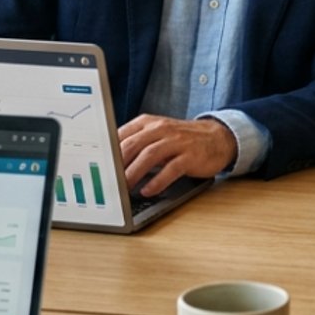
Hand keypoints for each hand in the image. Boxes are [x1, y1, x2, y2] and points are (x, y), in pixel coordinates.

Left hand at [116, 115, 238, 195]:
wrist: (217, 137)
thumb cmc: (181, 140)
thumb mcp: (156, 135)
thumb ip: (135, 143)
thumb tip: (109, 162)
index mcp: (148, 123)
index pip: (121, 135)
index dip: (108, 152)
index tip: (97, 167)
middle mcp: (161, 129)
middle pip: (133, 145)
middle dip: (118, 164)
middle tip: (108, 181)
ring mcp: (177, 141)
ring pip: (150, 155)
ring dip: (134, 173)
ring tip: (124, 188)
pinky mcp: (190, 155)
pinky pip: (171, 168)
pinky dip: (158, 181)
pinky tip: (148, 190)